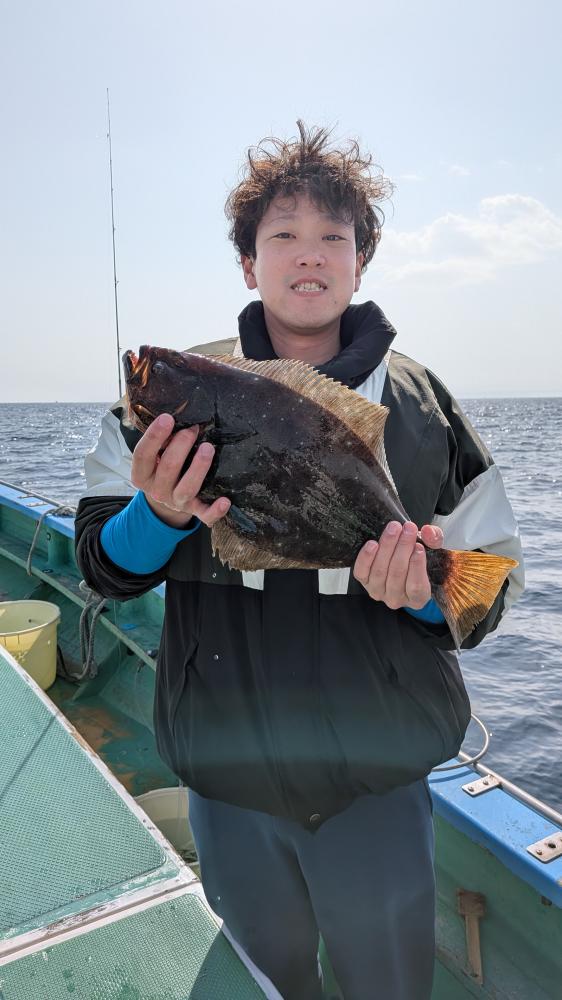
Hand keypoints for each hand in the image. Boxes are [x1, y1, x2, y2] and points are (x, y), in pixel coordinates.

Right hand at [131, 413, 230, 528]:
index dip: (154, 436)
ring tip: (208, 448)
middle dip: (181, 446)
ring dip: (198, 467)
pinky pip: (205, 515)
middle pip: (168, 468)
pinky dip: (215, 510)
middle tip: (193, 429)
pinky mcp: (195, 511)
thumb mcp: (154, 457)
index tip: (167, 418)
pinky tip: (225, 500)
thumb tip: (176, 417)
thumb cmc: (162, 469)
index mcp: (141, 475)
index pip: (143, 455)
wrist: (167, 501)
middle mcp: (157, 491)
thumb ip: (161, 442)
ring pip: (187, 488)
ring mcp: (176, 502)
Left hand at [353, 521, 443, 609]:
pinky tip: (372, 544)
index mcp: (418, 598)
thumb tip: (428, 531)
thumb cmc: (418, 559)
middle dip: (403, 548)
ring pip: (380, 571)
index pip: (416, 586)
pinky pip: (362, 571)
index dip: (417, 566)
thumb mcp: (434, 550)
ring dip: (387, 546)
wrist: (402, 559)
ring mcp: (378, 592)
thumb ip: (435, 540)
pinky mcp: (364, 582)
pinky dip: (366, 558)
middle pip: (397, 574)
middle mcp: (396, 599)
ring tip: (394, 529)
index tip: (419, 546)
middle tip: (408, 528)